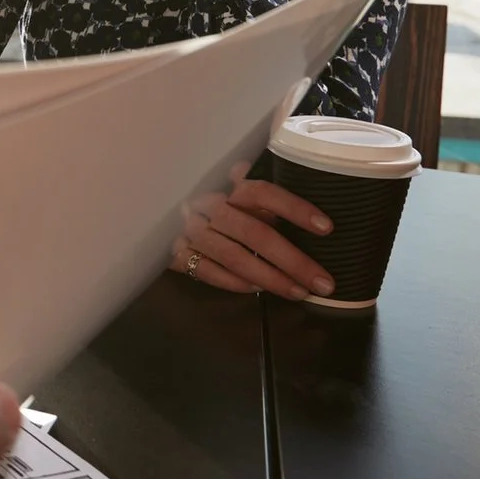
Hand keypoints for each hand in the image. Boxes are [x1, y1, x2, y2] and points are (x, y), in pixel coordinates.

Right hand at [172, 176, 334, 297]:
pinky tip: (258, 291)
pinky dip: (235, 283)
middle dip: (293, 260)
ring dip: (270, 278)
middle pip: (256, 233)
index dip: (295, 209)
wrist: (153, 210)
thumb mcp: (228, 187)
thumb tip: (285, 190)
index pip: (263, 193)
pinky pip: (209, 273)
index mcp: (226, 186)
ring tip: (300, 292)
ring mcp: (190, 232)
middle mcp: (208, 207)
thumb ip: (256, 191)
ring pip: (235, 258)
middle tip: (323, 282)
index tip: (326, 228)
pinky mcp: (177, 254)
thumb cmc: (203, 201)